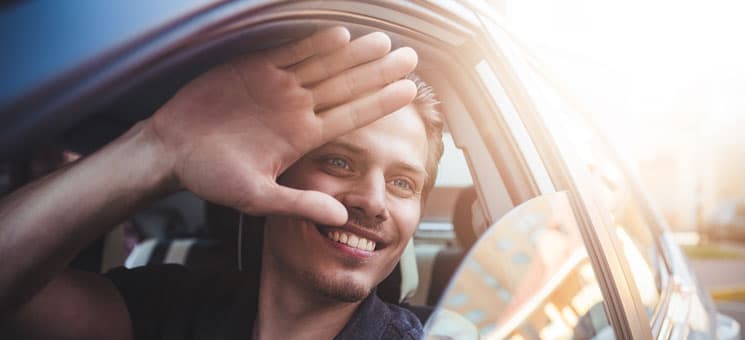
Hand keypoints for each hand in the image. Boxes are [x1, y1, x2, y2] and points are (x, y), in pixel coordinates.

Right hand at [147, 27, 417, 225]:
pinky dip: (312, 45)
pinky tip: (339, 36)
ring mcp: (278, 88)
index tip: (410, 92)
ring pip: (323, 66)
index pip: (350, 117)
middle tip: (411, 58)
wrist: (172, 150)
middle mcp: (297, 109)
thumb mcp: (258, 197)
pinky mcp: (254, 69)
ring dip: (353, 55)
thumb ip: (299, 203)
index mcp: (302, 137)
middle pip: (345, 86)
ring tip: (384, 43)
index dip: (380, 104)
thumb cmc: (212, 176)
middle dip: (378, 72)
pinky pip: (289, 53)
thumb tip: (339, 218)